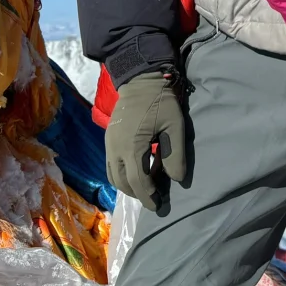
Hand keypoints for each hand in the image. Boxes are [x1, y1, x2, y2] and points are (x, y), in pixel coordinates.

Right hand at [105, 68, 187, 210]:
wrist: (141, 80)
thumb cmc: (161, 102)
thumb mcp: (174, 126)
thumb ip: (175, 154)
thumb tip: (177, 179)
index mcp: (131, 147)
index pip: (138, 182)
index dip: (148, 196)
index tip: (159, 205)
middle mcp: (115, 149)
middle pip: (123, 183)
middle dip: (139, 194)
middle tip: (155, 199)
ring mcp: (109, 145)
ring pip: (114, 176)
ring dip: (129, 186)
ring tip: (148, 187)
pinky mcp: (108, 140)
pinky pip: (111, 166)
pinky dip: (123, 175)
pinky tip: (139, 172)